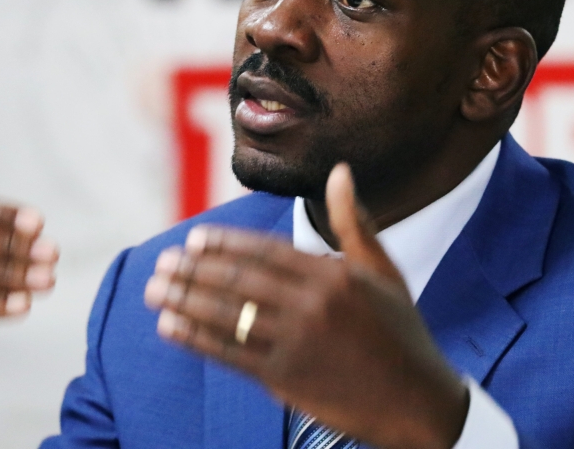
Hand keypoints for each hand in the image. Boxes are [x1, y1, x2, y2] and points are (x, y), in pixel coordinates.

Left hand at [143, 163, 467, 448]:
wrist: (418, 402)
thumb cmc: (401, 331)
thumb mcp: (383, 270)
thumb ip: (353, 221)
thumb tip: (339, 171)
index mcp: (333, 275)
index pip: (265, 251)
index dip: (224, 245)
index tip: (193, 239)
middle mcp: (312, 305)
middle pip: (238, 281)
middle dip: (193, 270)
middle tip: (162, 262)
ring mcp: (297, 343)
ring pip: (227, 315)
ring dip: (184, 300)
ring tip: (154, 290)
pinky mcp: (286, 379)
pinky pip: (230, 353)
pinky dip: (195, 338)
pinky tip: (171, 326)